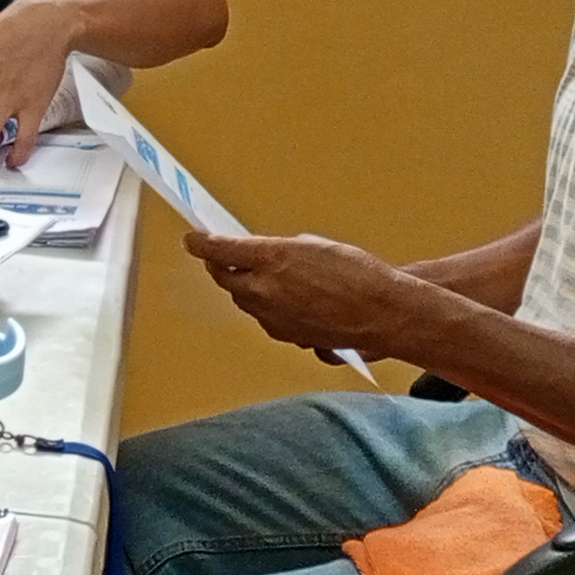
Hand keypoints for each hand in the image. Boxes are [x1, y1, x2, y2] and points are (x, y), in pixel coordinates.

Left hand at [190, 231, 421, 363]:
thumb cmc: (357, 273)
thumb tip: (266, 257)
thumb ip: (281, 251)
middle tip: (221, 256)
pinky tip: (281, 298)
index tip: (193, 239)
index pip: (218, 250)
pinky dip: (265, 306)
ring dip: (244, 287)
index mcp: (270, 258)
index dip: (201, 243)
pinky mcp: (285, 335)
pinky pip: (264, 317)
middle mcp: (264, 290)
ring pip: (244, 300)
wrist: (382, 312)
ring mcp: (272, 316)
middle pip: (225, 278)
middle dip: (221, 266)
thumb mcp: (314, 246)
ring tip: (255, 276)